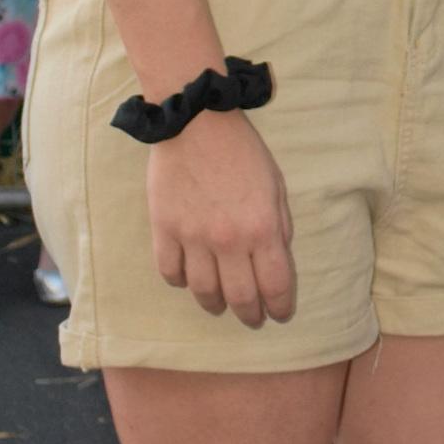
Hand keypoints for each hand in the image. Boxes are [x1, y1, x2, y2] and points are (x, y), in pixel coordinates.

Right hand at [145, 112, 295, 325]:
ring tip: (219, 307)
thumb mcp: (276, 186)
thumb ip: (279, 226)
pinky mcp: (164, 229)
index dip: (279, 307)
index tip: (279, 315)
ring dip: (214, 305)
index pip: (275, 285)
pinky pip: (169, 271)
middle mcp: (228, 240)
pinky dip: (179, 282)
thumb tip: (277, 258)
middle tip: (252, 320)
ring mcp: (193, 237)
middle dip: (250, 315)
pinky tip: (187, 281)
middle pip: (240, 296)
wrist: (196, 123)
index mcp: (262, 228)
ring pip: (203, 291)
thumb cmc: (242, 152)